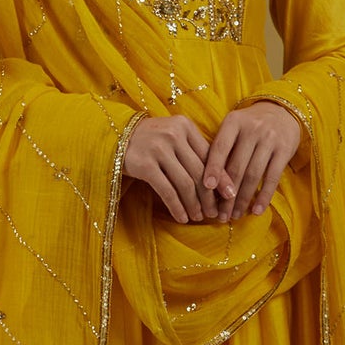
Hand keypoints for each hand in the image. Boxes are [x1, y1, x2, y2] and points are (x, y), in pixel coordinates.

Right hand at [123, 113, 238, 223]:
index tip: (230, 196)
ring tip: (198, 217)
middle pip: (199, 171)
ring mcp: (158, 149)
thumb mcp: (173, 137)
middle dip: (209, 196)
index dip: (221, 178)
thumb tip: (220, 182)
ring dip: (194, 204)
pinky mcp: (145, 165)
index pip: (209, 156)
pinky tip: (182, 218)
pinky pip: (167, 190)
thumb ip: (193, 151)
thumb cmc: (150, 140)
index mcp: (185, 126)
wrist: (114, 137)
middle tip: (215, 213)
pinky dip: (177, 207)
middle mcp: (173, 134)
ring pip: (185, 183)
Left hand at [200, 101, 303, 221]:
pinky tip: (255, 211)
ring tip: (234, 216)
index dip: (212, 168)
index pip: (220, 148)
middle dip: (226, 194)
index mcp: (233, 122)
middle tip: (219, 215)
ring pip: (253, 175)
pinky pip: (272, 178)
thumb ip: (220, 148)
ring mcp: (270, 139)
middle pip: (236, 167)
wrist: (282, 112)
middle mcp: (252, 129)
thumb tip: (206, 185)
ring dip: (242, 199)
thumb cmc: (249, 125)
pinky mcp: (284, 150)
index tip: (205, 187)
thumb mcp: (233, 128)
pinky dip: (264, 197)